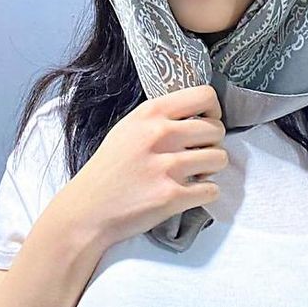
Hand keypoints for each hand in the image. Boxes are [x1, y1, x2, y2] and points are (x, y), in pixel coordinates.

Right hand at [62, 84, 227, 249]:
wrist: (87, 210)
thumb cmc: (109, 168)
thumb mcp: (129, 127)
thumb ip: (161, 116)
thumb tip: (199, 113)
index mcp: (151, 113)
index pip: (204, 95)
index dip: (214, 110)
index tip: (208, 122)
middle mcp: (160, 134)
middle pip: (217, 129)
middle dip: (213, 143)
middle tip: (198, 154)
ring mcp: (166, 166)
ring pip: (220, 158)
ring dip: (211, 169)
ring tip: (194, 174)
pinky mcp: (171, 196)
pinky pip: (212, 189)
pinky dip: (206, 193)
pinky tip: (190, 192)